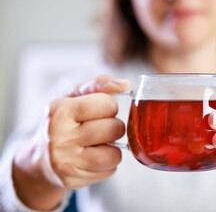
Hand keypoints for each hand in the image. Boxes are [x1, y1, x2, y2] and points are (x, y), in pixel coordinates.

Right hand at [13, 74, 129, 209]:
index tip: (97, 111)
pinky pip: (110, 170)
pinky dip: (107, 163)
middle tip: (100, 128)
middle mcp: (60, 137)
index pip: (108, 105)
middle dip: (114, 127)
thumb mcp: (74, 97)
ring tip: (98, 143)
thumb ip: (99, 84)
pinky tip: (92, 158)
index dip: (109, 107)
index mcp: (59, 111)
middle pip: (115, 129)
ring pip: (115, 154)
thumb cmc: (63, 122)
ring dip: (113, 148)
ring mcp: (66, 161)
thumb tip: (125, 84)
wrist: (42, 158)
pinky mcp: (73, 180)